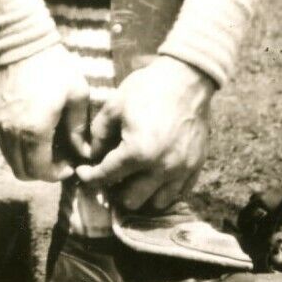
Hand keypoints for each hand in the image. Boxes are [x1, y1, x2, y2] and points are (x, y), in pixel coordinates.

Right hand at [0, 46, 89, 181]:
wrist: (21, 44)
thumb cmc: (54, 67)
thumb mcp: (77, 95)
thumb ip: (78, 129)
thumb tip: (83, 152)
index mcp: (35, 130)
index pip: (41, 170)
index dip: (56, 174)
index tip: (69, 166)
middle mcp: (12, 133)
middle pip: (22, 172)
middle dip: (42, 172)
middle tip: (59, 161)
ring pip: (11, 160)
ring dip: (29, 161)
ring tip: (47, 148)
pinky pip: (5, 146)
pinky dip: (19, 149)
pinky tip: (34, 136)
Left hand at [74, 56, 214, 211]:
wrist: (188, 78)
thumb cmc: (149, 88)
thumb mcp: (115, 105)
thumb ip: (99, 134)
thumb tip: (94, 155)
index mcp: (137, 152)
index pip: (106, 176)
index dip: (89, 176)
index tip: (84, 172)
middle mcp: (161, 167)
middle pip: (131, 200)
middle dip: (116, 190)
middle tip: (111, 175)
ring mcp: (181, 169)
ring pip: (156, 202)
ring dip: (141, 194)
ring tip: (134, 178)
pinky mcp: (196, 166)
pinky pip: (179, 193)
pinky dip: (164, 190)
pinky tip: (155, 176)